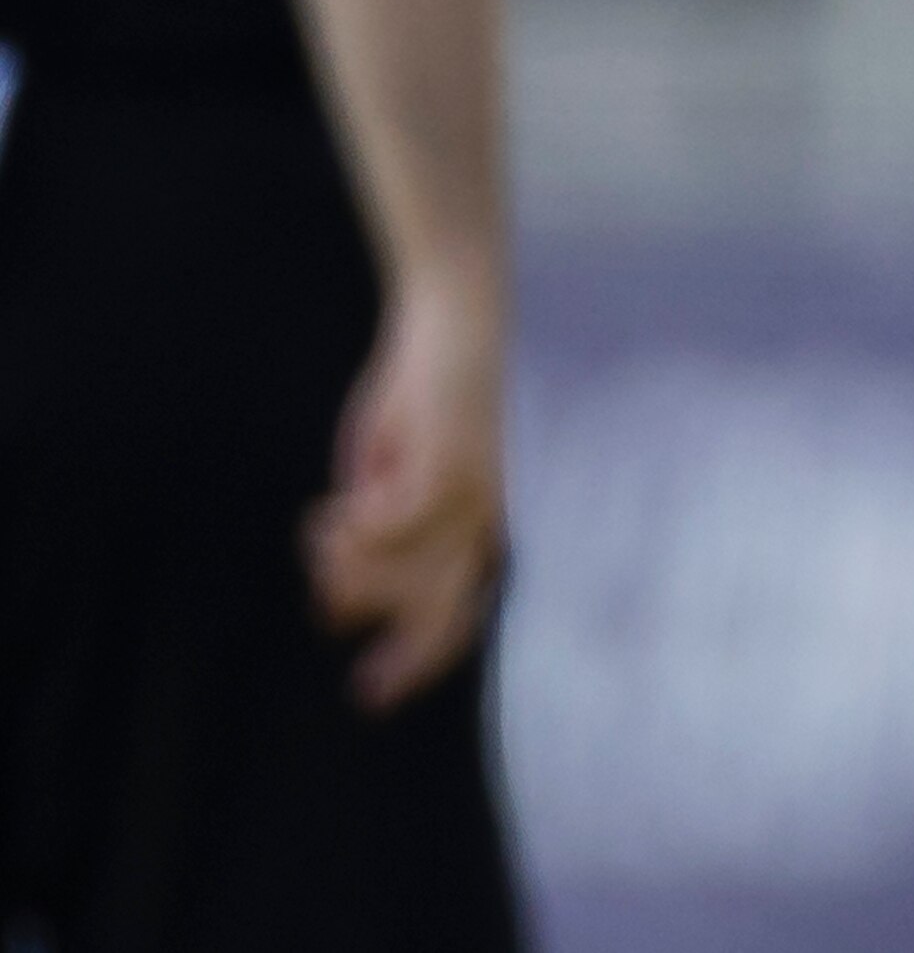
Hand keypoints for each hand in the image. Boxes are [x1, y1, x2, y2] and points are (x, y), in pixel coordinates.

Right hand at [307, 261, 505, 709]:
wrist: (449, 330)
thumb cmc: (415, 408)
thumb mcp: (383, 487)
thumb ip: (368, 545)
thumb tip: (333, 609)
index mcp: (474, 530)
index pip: (456, 619)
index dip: (416, 663)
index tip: (369, 694)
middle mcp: (480, 521)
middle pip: (433, 611)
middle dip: (383, 635)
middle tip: (330, 619)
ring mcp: (468, 496)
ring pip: (401, 574)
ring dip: (345, 561)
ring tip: (323, 525)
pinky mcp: (449, 464)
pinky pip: (394, 525)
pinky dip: (355, 525)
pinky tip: (336, 504)